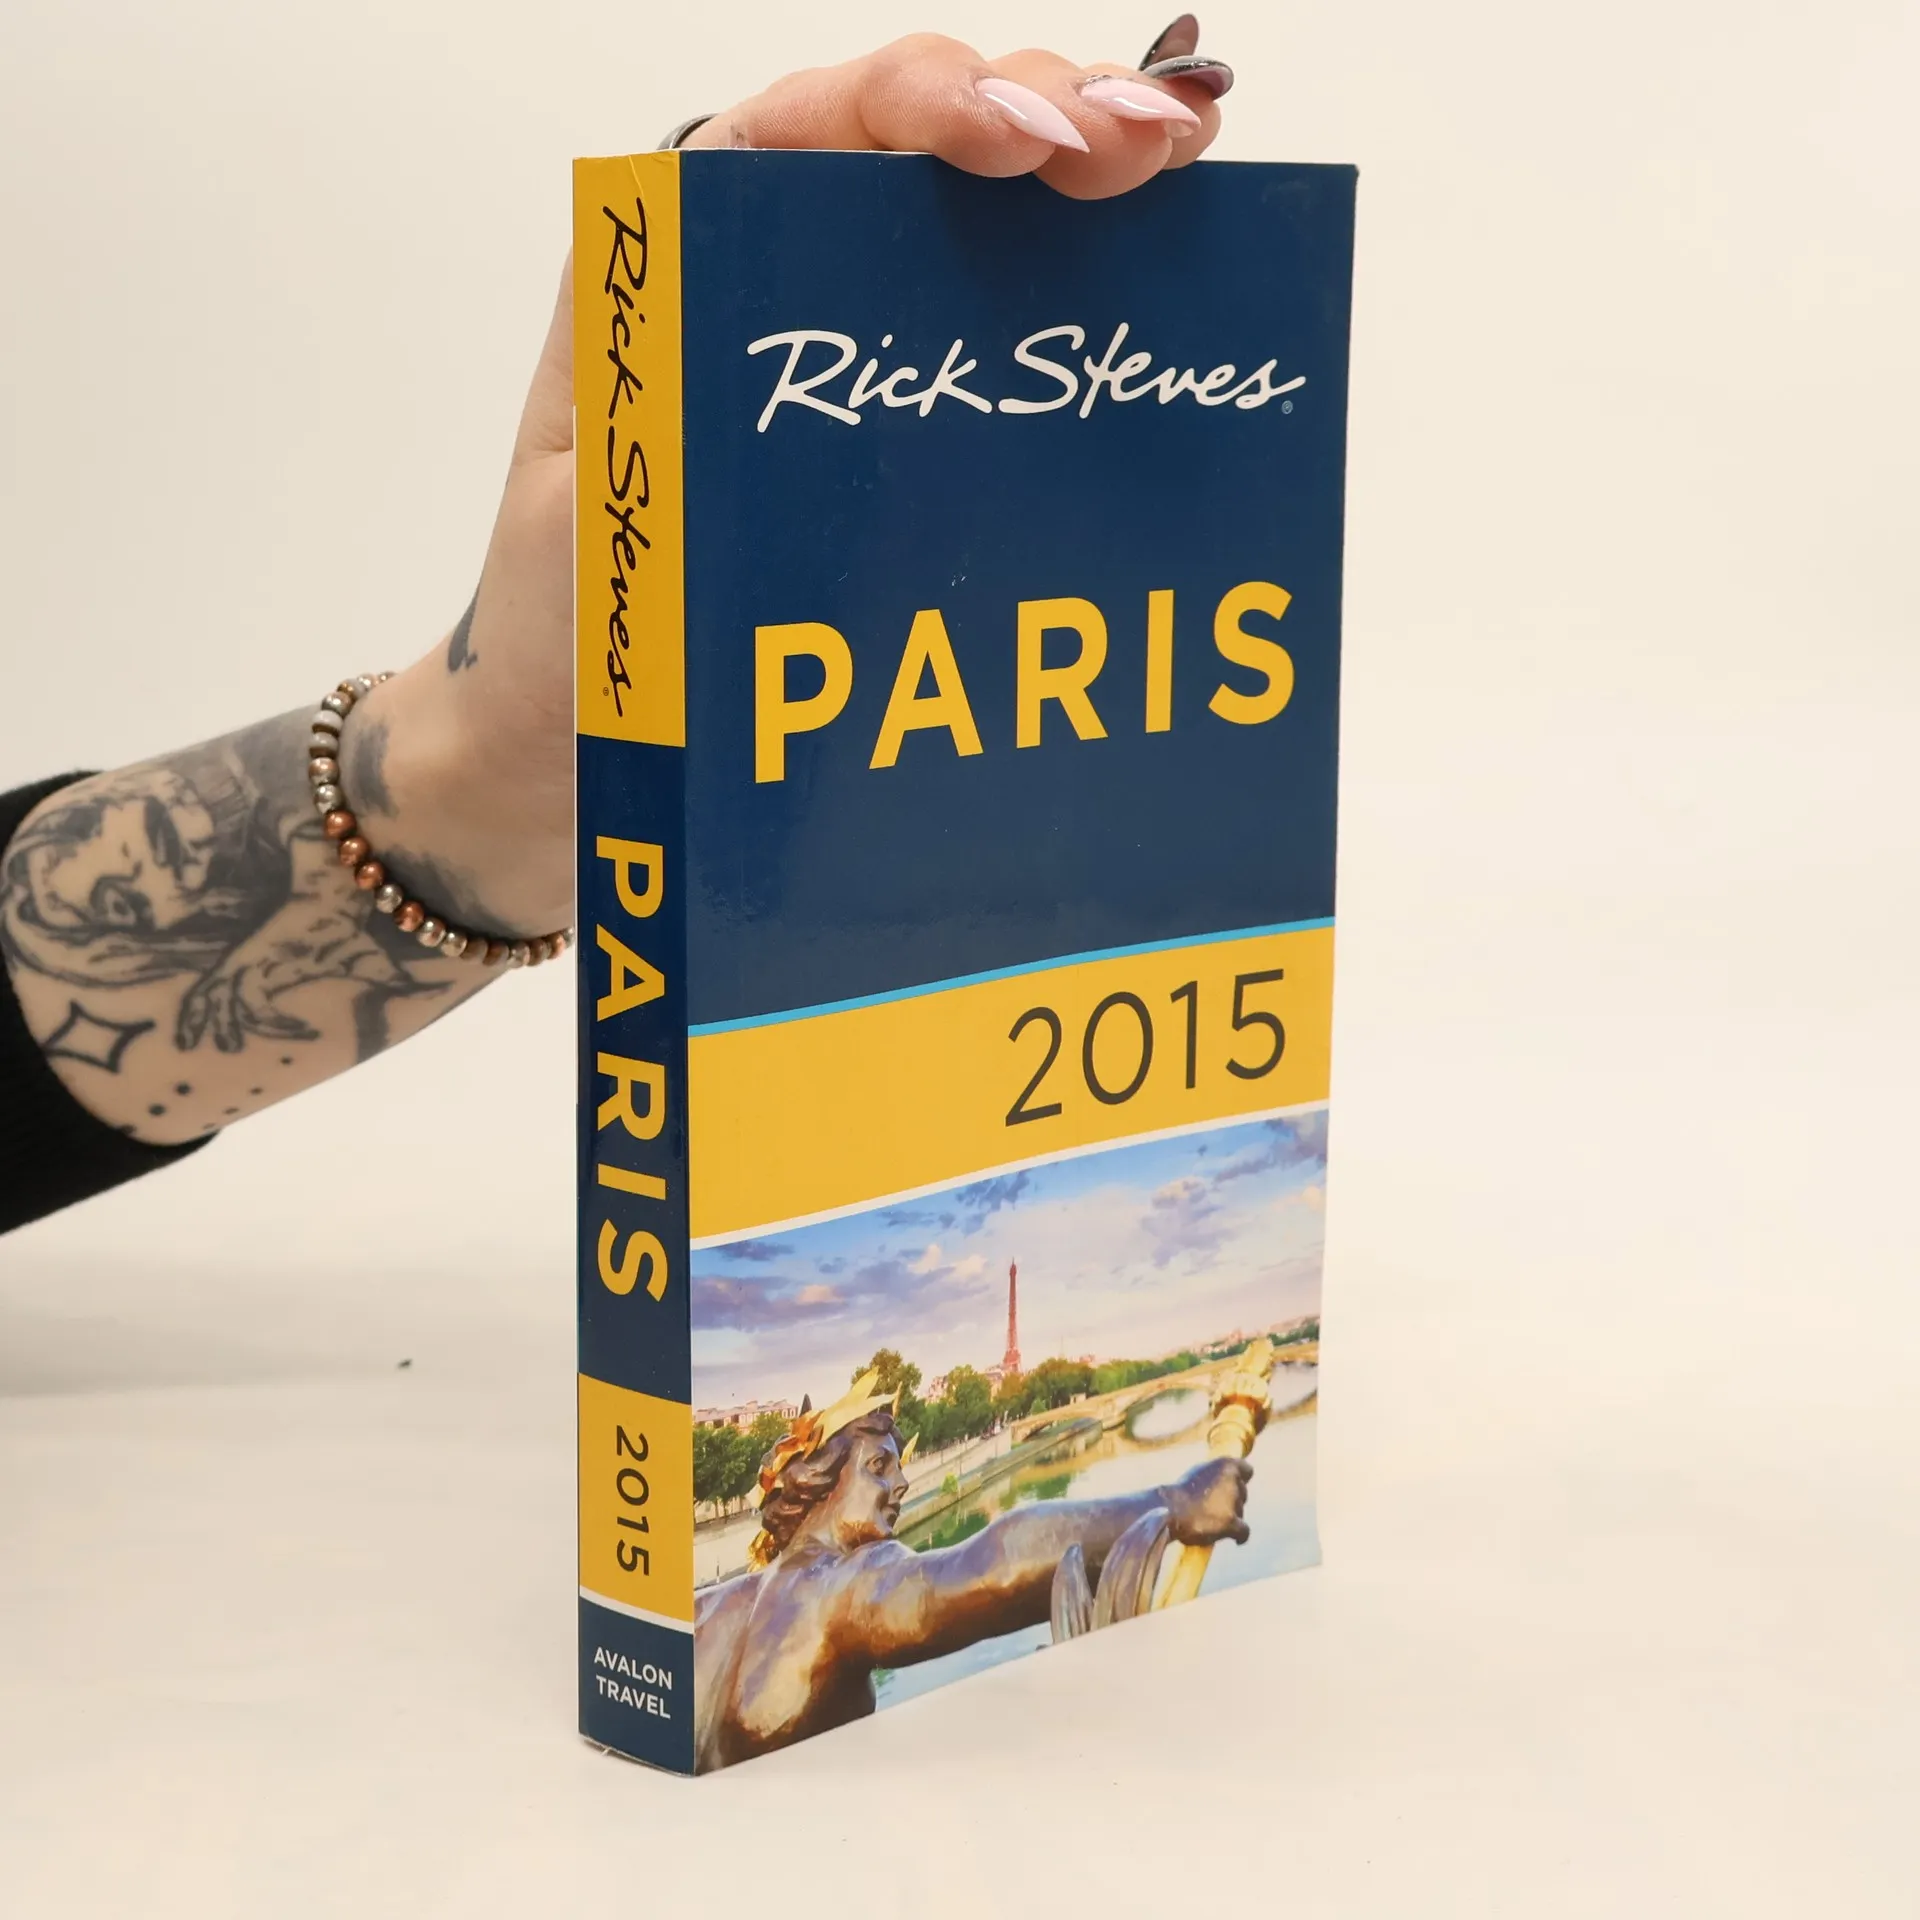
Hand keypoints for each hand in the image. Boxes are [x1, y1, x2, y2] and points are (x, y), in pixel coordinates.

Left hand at [362, 25, 1232, 936]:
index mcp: (678, 268)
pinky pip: (1002, 338)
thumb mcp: (593, 514)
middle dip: (1043, 112)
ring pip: (979, 225)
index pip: (813, 126)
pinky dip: (1089, 290)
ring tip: (1178, 161)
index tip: (1022, 142)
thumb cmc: (566, 646)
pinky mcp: (900, 449)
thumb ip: (670, 408)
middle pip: (923, 150)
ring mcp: (848, 363)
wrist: (566, 765)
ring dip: (1084, 172)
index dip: (928, 101)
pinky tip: (1168, 261)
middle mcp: (768, 290)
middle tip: (1143, 145)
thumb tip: (818, 343)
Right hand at [1163, 1457, 1252, 1546]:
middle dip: (1232, 1500)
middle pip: (1242, 1493)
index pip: (1246, 1470)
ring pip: (1240, 1512)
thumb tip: (1224, 1484)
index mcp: (1225, 1464)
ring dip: (1230, 1517)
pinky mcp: (1231, 1521)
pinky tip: (1237, 1541)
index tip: (1234, 1486)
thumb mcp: (1197, 1475)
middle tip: (1215, 1507)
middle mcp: (1233, 1480)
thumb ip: (1215, 1477)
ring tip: (1211, 1521)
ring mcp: (1233, 1501)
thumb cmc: (1178, 1493)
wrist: (1168, 1511)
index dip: (1240, 1479)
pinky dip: (1240, 1536)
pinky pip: (1244, 1532)